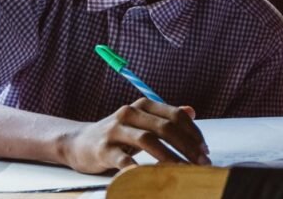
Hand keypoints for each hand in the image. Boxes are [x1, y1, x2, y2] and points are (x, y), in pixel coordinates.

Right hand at [61, 98, 209, 173]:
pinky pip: (124, 160)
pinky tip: (152, 177)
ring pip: (148, 140)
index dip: (193, 132)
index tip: (205, 150)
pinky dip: (140, 168)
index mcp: (143, 105)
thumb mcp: (141, 122)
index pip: (175, 115)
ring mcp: (115, 130)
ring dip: (170, 157)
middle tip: (201, 163)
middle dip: (187, 146)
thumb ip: (165, 117)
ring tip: (184, 170)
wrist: (78, 143)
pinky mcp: (103, 149)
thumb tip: (192, 111)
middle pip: (165, 126)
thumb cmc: (117, 134)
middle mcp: (129, 113)